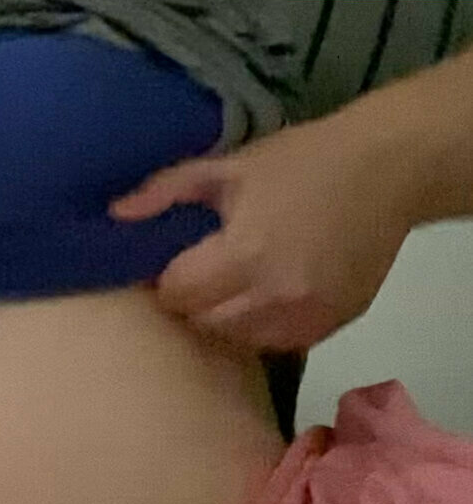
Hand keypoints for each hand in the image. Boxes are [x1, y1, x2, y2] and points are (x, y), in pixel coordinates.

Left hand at [110, 118, 418, 350]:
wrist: (389, 168)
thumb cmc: (301, 160)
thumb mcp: (228, 166)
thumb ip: (165, 191)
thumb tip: (114, 214)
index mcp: (243, 255)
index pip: (176, 294)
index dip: (162, 281)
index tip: (165, 264)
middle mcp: (274, 296)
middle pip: (202, 323)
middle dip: (189, 301)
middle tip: (192, 274)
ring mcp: (308, 316)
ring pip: (238, 339)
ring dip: (222, 318)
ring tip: (226, 286)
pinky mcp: (334, 324)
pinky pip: (278, 343)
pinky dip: (259, 327)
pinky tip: (259, 296)